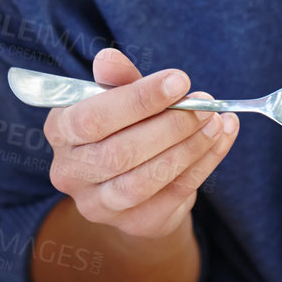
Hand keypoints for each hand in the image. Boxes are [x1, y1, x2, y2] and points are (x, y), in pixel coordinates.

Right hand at [42, 48, 239, 239]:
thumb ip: (116, 79)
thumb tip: (108, 58)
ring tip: (216, 121)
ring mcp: (100, 205)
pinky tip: (221, 139)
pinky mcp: (135, 223)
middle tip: (204, 104)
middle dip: (170, 125)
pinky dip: (204, 164)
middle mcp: (70, 173)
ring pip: (146, 179)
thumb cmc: (122, 128)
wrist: (133, 183)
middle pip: (119, 152)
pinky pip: (173, 193)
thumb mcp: (117, 97)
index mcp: (60, 131)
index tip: (179, 81)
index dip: (138, 100)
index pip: (92, 119)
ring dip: (189, 147)